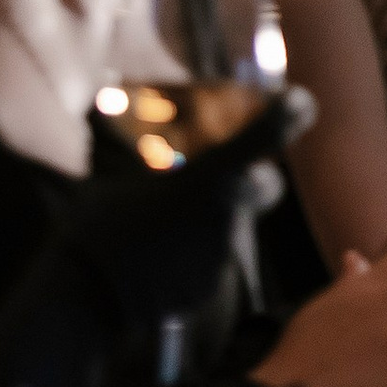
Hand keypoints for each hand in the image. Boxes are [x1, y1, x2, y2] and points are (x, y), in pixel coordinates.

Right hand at [62, 88, 307, 334]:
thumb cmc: (96, 222)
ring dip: (211, 212)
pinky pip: (210, 255)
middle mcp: (226, 214)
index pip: (268, 134)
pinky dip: (192, 247)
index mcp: (208, 177)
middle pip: (266, 186)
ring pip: (233, 221)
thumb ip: (118, 128)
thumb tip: (107, 94)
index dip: (289, 113)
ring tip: (165, 214)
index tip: (298, 101)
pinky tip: (157, 247)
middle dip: (254, 175)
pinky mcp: (208, 285)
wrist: (88, 292)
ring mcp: (220, 253)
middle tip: (225, 167)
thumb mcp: (105, 163)